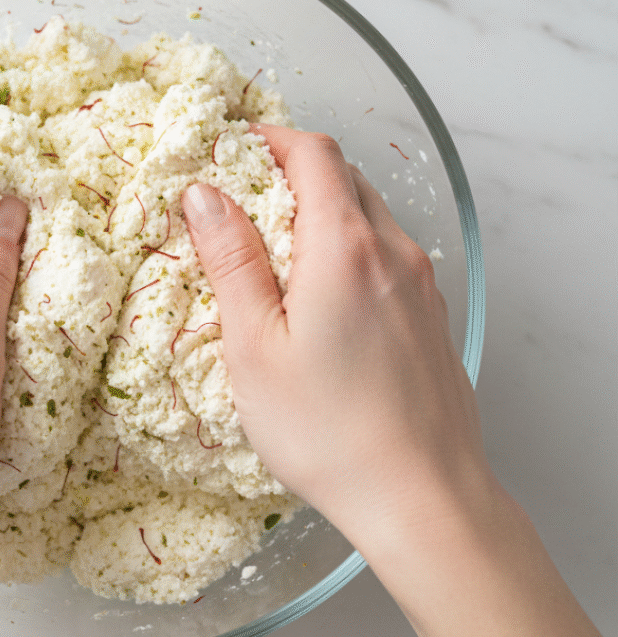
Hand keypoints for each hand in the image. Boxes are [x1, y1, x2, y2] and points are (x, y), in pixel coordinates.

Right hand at [181, 126, 487, 548]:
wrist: (423, 498)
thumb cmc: (327, 430)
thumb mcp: (254, 346)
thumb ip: (231, 260)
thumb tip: (205, 193)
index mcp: (345, 246)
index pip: (314, 152)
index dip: (270, 139)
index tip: (231, 152)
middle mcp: (394, 252)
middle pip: (344, 177)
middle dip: (292, 172)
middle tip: (242, 202)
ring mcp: (421, 285)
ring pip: (369, 216)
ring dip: (322, 212)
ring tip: (276, 254)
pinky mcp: (431, 316)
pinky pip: (387, 257)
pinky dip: (349, 250)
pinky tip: (322, 300)